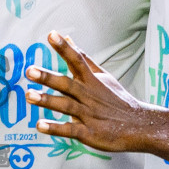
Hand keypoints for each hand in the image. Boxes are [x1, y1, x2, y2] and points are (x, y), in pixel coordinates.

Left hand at [25, 31, 152, 152]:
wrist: (140, 126)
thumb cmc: (117, 100)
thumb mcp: (103, 76)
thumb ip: (83, 58)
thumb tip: (67, 37)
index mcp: (91, 81)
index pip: (77, 60)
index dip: (64, 48)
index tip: (51, 35)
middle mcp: (88, 95)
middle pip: (67, 84)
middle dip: (48, 77)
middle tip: (29, 71)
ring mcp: (89, 114)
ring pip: (66, 106)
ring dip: (47, 101)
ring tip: (29, 95)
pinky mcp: (89, 132)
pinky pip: (70, 130)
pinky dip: (55, 128)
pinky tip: (40, 125)